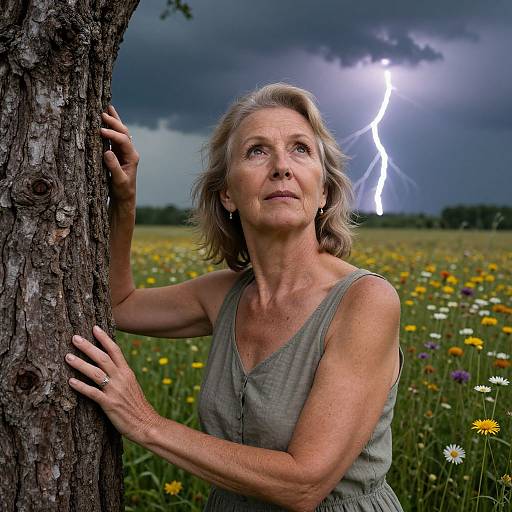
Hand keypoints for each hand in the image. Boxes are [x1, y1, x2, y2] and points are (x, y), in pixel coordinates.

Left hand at [65, 325, 159, 444]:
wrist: (147, 424)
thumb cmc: (137, 406)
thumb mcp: (132, 386)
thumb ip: (122, 376)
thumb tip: (110, 367)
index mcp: (128, 373)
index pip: (116, 350)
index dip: (104, 338)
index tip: (94, 328)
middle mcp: (122, 378)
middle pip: (103, 358)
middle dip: (88, 346)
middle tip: (74, 338)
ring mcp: (115, 391)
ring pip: (96, 372)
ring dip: (80, 364)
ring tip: (68, 357)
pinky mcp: (109, 404)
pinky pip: (93, 393)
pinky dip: (81, 387)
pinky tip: (70, 382)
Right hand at [100, 105, 138, 202]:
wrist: (124, 197)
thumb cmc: (122, 190)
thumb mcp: (118, 180)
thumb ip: (113, 167)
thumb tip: (107, 152)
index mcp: (132, 157)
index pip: (123, 140)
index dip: (112, 134)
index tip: (100, 131)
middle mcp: (129, 152)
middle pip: (124, 132)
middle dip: (114, 122)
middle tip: (102, 113)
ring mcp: (124, 152)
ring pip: (120, 132)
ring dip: (114, 121)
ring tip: (107, 108)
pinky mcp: (118, 153)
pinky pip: (114, 137)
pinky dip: (110, 128)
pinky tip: (106, 120)